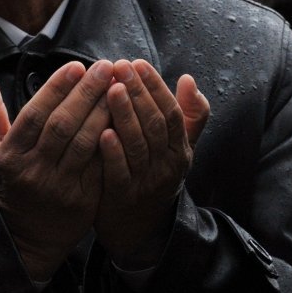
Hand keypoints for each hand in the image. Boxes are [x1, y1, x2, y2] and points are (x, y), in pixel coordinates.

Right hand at [0, 60, 112, 280]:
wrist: (25, 238)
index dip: (56, 89)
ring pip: (84, 143)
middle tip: (105, 67)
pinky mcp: (83, 199)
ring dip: (103, 112)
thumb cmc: (11, 184)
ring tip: (119, 86)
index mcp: (10, 156)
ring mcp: (59, 186)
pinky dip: (113, 139)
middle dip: (85, 93)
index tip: (76, 66)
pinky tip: (125, 117)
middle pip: (62, 125)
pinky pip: (101, 164)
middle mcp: (33, 171)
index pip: (34, 115)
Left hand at [94, 59, 209, 267]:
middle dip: (138, 92)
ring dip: (125, 114)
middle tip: (119, 66)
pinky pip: (119, 172)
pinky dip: (112, 152)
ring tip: (111, 89)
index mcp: (180, 149)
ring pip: (138, 144)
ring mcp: (146, 182)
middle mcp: (167, 165)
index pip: (171, 112)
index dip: (156, 87)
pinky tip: (102, 131)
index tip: (138, 63)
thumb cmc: (156, 176)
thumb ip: (188, 115)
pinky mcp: (123, 197)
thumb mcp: (178, 149)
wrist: (140, 229)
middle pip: (155, 124)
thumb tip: (189, 79)